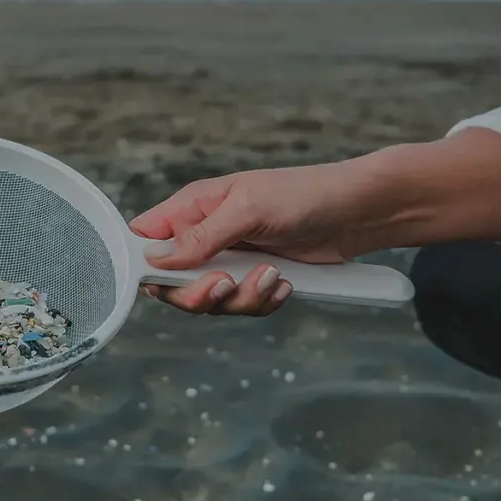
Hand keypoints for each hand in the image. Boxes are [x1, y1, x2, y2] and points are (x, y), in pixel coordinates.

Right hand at [129, 163, 363, 316]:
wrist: (355, 213)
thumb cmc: (302, 194)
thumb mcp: (246, 210)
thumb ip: (200, 237)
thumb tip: (155, 258)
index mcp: (192, 209)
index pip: (145, 240)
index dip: (145, 264)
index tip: (164, 280)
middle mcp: (205, 236)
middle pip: (171, 283)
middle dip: (197, 294)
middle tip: (224, 284)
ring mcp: (230, 261)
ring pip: (209, 301)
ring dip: (240, 298)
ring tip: (272, 276)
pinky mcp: (255, 279)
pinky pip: (242, 306)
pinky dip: (262, 302)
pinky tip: (284, 285)